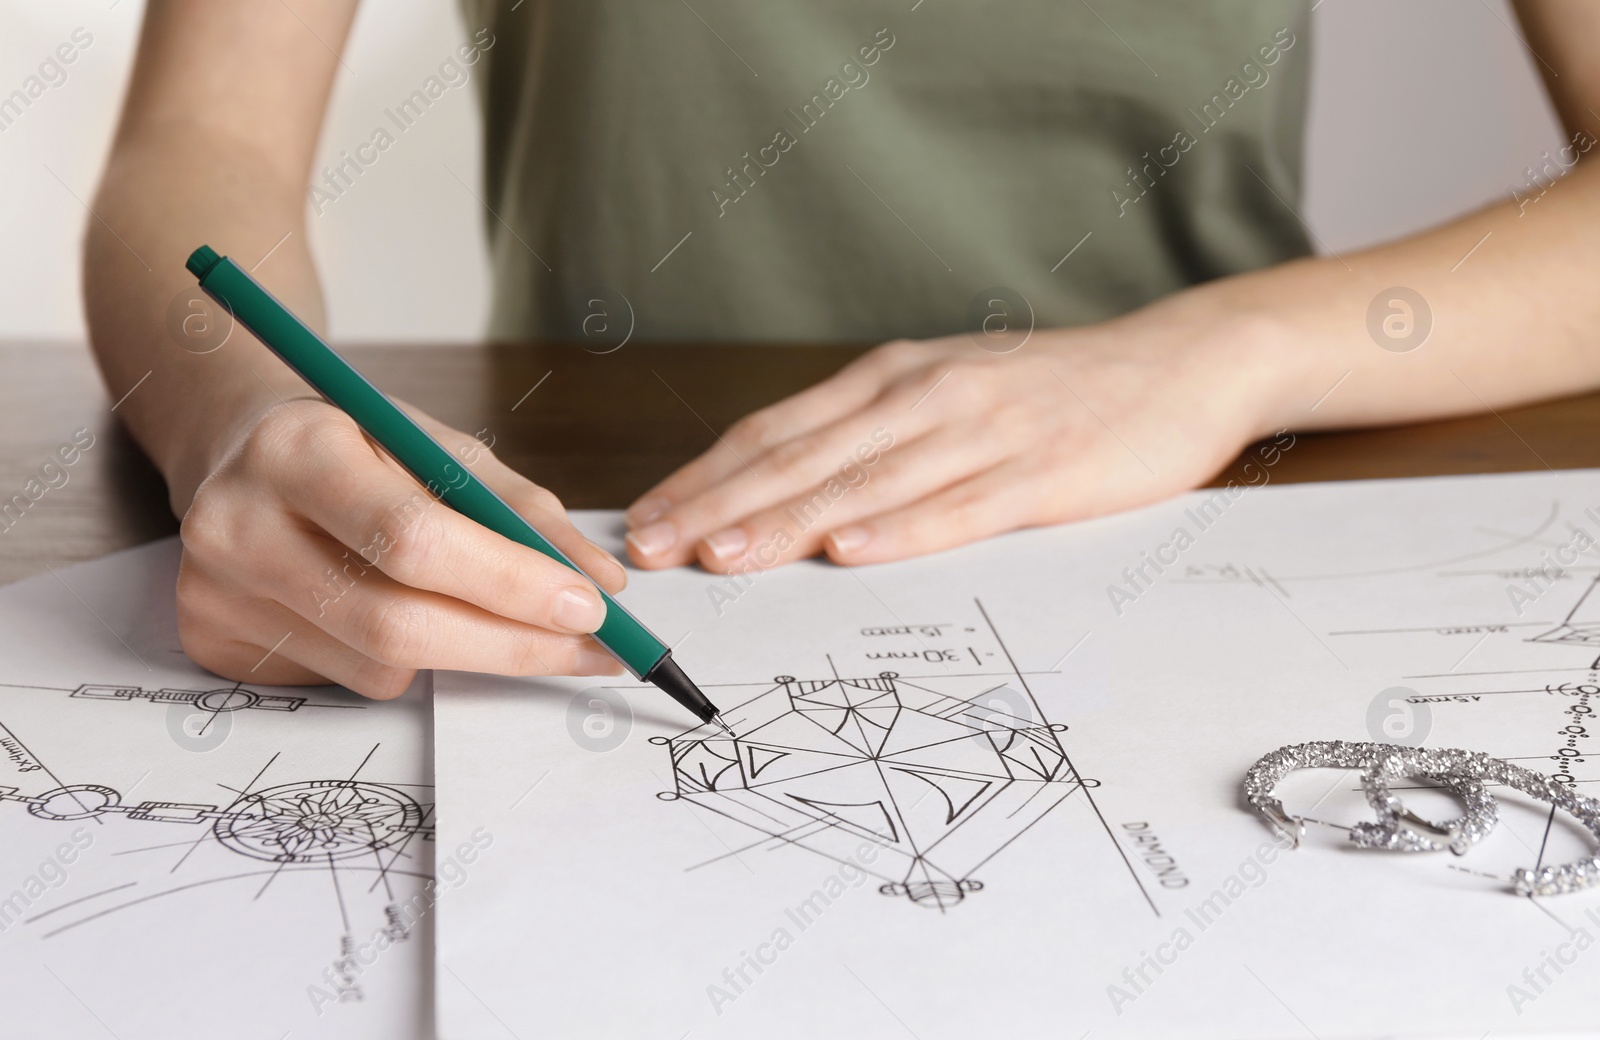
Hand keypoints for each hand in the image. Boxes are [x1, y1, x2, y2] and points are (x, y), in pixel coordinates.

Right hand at [176, 397, 626, 697]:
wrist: (244, 453)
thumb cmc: (356, 447)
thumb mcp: (439, 448)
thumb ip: (522, 513)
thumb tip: (601, 585)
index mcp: (296, 450)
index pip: (413, 538)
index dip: (510, 582)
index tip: (590, 606)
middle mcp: (238, 525)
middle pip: (396, 623)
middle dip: (512, 644)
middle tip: (587, 648)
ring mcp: (216, 594)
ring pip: (382, 667)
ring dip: (462, 652)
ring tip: (475, 608)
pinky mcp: (214, 645)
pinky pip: (349, 681)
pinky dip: (403, 660)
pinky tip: (392, 608)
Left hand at [622, 309, 1290, 572]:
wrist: (1176, 365)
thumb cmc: (1049, 391)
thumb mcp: (945, 391)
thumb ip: (871, 434)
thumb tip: (782, 490)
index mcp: (890, 378)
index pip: (775, 431)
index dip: (704, 477)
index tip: (645, 520)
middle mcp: (922, 396)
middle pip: (801, 456)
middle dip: (717, 505)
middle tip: (651, 550)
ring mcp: (982, 430)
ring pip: (865, 481)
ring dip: (787, 521)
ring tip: (723, 556)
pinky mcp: (1042, 471)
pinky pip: (961, 505)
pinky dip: (902, 529)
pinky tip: (853, 551)